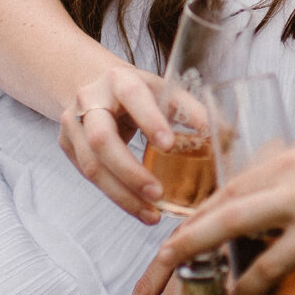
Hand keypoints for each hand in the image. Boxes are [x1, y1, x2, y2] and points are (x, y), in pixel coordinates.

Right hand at [59, 65, 204, 223]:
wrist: (94, 87)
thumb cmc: (137, 92)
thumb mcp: (163, 91)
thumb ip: (192, 111)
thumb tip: (226, 137)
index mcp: (119, 79)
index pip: (133, 97)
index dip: (150, 120)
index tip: (170, 144)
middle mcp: (90, 99)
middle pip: (102, 140)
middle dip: (130, 172)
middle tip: (158, 194)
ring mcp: (73, 124)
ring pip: (92, 166)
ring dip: (122, 194)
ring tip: (151, 214)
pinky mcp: (68, 146)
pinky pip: (89, 176)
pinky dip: (115, 196)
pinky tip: (138, 209)